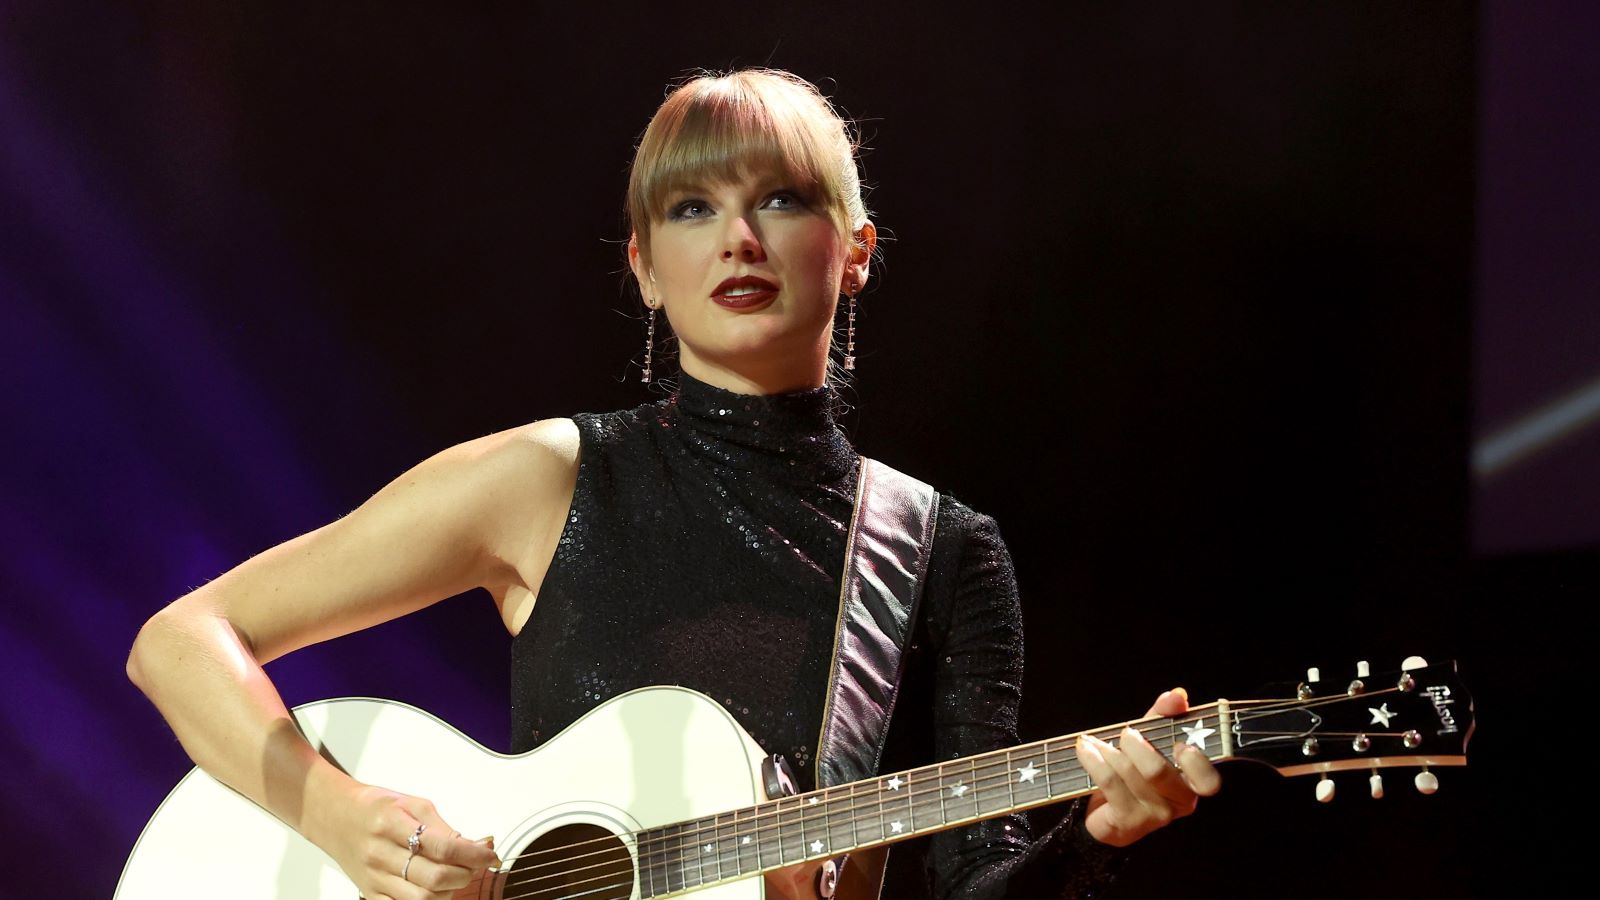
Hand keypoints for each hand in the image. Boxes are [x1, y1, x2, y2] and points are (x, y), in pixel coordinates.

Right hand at [315, 783, 501, 899]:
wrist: (333, 815)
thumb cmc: (372, 806)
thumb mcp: (411, 804)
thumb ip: (442, 827)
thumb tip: (475, 845)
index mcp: (391, 823)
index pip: (442, 845)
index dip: (472, 853)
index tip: (488, 854)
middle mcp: (380, 853)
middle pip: (433, 878)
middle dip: (464, 874)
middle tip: (474, 865)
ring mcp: (373, 877)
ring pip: (421, 899)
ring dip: (448, 891)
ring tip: (454, 876)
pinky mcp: (369, 893)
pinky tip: (435, 890)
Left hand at [1077, 687, 1221, 847]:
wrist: (1106, 810)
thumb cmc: (1135, 770)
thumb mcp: (1151, 738)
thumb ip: (1165, 715)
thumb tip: (1177, 695)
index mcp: (1192, 783)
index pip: (1208, 781)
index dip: (1196, 764)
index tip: (1180, 745)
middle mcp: (1177, 803)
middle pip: (1158, 772)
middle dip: (1136, 746)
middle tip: (1126, 733)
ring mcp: (1152, 816)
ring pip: (1128, 773)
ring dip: (1108, 750)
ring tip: (1093, 741)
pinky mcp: (1126, 823)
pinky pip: (1108, 783)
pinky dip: (1093, 760)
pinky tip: (1085, 750)